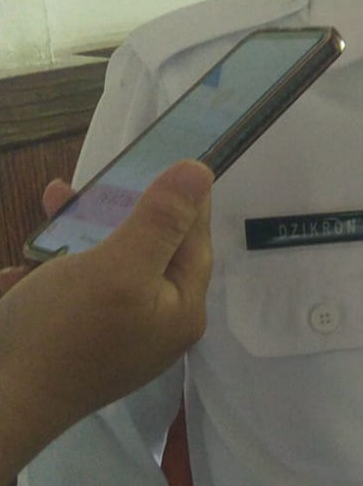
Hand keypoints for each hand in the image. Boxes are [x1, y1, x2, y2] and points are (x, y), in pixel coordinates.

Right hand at [0, 160, 212, 481]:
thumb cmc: (62, 334)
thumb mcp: (119, 267)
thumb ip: (162, 219)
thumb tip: (200, 171)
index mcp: (179, 310)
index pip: (194, 238)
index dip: (181, 196)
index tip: (164, 157)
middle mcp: (153, 327)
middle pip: (149, 249)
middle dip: (119, 208)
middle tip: (95, 180)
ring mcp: (112, 338)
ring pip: (105, 266)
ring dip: (80, 231)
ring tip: (54, 199)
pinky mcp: (71, 345)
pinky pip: (69, 294)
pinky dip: (51, 270)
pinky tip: (22, 264)